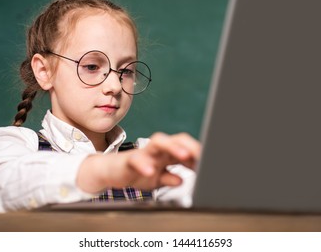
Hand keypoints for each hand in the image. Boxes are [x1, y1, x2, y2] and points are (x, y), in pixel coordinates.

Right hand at [76, 132, 200, 193]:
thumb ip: (170, 178)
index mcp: (167, 154)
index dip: (198, 155)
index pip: (186, 149)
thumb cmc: (136, 172)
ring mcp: (144, 152)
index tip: (210, 165)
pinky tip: (150, 172)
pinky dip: (144, 164)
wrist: (110, 171)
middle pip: (177, 140)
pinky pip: (137, 159)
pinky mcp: (129, 158)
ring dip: (173, 148)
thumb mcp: (157, 180)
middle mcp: (158, 150)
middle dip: (192, 147)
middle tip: (204, 156)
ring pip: (159, 142)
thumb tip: (182, 180)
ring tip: (185, 156)